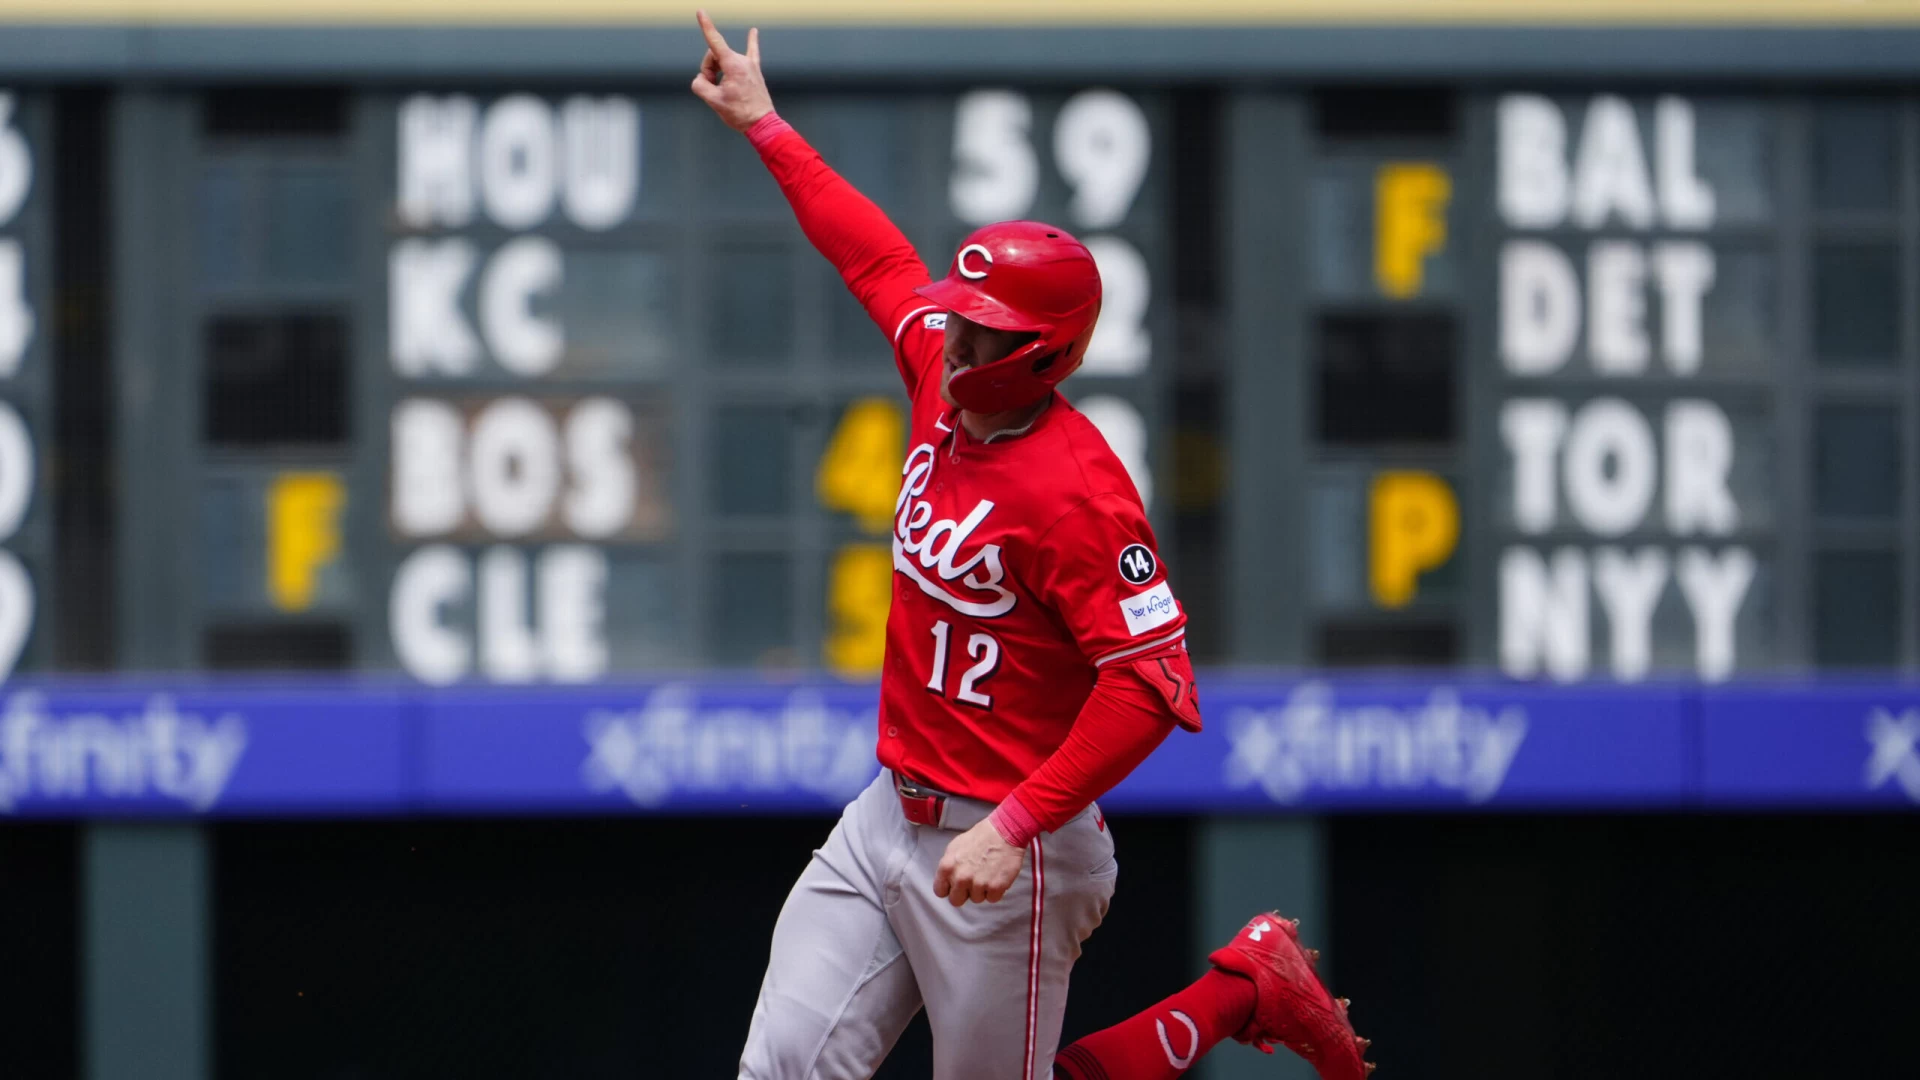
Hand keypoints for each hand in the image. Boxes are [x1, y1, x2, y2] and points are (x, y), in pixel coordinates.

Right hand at [689, 9, 773, 132]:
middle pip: (715, 55)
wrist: (762, 124)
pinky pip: (753, 53)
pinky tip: (754, 31)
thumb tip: (701, 79)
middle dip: (708, 69)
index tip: (700, 11)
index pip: (714, 41)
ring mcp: (750, 65)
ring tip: (722, 89)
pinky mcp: (755, 72)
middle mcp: (742, 61)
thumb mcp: (713, 101)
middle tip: (711, 89)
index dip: (706, 26)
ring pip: (725, 59)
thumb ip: (700, 85)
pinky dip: (752, 42)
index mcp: (732, 65)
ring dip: (718, 70)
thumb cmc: (739, 114)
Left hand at [932, 818, 1025, 906]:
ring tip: (988, 874)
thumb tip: (947, 879)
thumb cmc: (980, 837)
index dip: (949, 888)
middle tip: (973, 882)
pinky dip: (996, 891)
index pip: (940, 891)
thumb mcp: (955, 847)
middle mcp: (960, 878)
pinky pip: (992, 899)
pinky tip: (997, 876)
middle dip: (964, 893)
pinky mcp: (995, 887)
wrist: (1004, 832)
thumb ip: (949, 865)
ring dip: (982, 890)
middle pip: (956, 901)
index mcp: (947, 867)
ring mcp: (978, 884)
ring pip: (976, 899)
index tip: (956, 885)